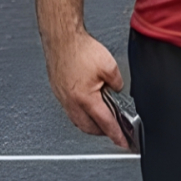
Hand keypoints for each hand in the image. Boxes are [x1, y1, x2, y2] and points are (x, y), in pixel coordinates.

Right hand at [43, 30, 129, 148]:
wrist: (62, 39)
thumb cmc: (80, 50)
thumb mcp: (109, 66)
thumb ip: (117, 82)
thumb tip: (116, 89)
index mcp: (85, 98)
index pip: (105, 122)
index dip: (116, 134)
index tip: (122, 142)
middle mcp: (71, 101)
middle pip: (88, 127)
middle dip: (102, 132)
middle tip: (113, 131)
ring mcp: (62, 97)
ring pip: (77, 120)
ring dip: (90, 124)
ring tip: (101, 120)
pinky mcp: (58, 90)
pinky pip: (70, 110)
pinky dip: (80, 113)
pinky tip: (86, 106)